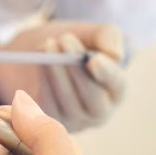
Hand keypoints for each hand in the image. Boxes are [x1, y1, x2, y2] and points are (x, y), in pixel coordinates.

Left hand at [0, 21, 125, 131]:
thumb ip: (108, 37)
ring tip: (49, 44)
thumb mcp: (91, 32)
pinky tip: (39, 60)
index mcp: (115, 89)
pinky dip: (43, 81)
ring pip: (68, 103)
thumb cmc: (72, 42)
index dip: (107, 74)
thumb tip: (115, 55)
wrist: (38, 52)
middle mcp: (99, 111)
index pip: (117, 85)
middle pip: (93, 100)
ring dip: (57, 72)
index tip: (93, 59)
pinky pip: (47, 106)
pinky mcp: (49, 121)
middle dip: (77, 70)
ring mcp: (74, 120)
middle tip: (64, 39)